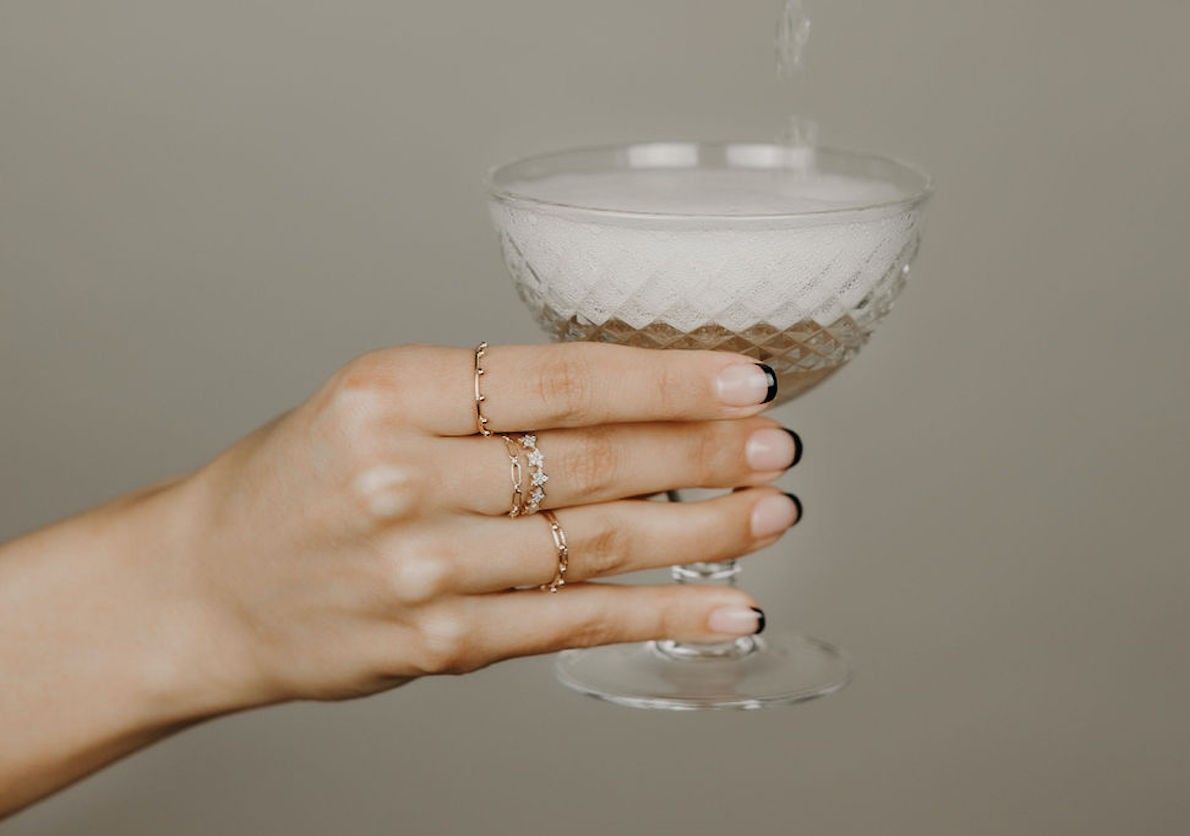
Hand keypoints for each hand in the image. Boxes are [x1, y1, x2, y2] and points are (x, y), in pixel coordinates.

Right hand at [174, 342, 801, 707]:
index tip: (743, 374)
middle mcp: (408, 474)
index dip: (668, 377)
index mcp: (393, 391)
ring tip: (774, 510)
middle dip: (705, 449)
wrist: (207, 586)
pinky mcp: (442, 640)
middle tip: (776, 442)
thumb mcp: (375, 403)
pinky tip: (729, 604)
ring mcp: (426, 566)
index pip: (562, 378)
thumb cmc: (298, 484)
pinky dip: (665, 613)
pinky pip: (577, 622)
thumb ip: (486, 400)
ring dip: (705, 527)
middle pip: (593, 458)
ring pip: (599, 540)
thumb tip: (634, 398)